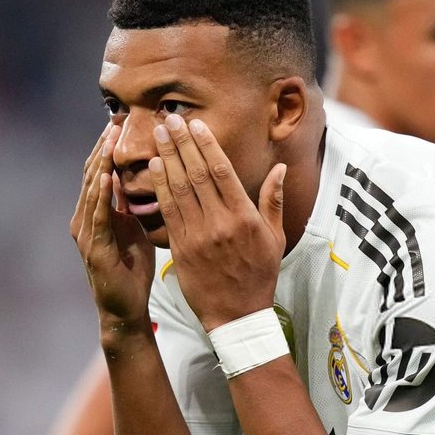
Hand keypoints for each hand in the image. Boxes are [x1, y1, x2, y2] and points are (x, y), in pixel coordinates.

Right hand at [71, 123, 155, 334]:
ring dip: (100, 164)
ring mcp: (86, 234)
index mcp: (94, 213)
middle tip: (114, 120)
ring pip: (92, 191)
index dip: (107, 147)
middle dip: (102, 147)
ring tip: (109, 139)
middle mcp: (84, 220)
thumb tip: (133, 173)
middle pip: (92, 175)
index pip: (99, 171)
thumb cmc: (131, 268)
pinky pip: (98, 216)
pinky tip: (107, 176)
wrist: (126, 308)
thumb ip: (128, 203)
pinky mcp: (94, 248)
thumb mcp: (132, 227)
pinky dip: (101, 195)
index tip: (119, 122)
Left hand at [149, 114, 285, 331]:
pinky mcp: (181, 248)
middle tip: (169, 119)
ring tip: (158, 135)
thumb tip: (280, 168)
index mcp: (244, 217)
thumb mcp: (275, 238)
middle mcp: (220, 222)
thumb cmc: (259, 274)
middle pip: (197, 174)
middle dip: (182, 143)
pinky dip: (160, 187)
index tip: (195, 124)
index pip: (222, 171)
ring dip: (167, 159)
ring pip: (179, 189)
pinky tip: (154, 168)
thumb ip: (273, 200)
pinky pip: (168, 211)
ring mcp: (198, 235)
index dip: (206, 145)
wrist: (238, 315)